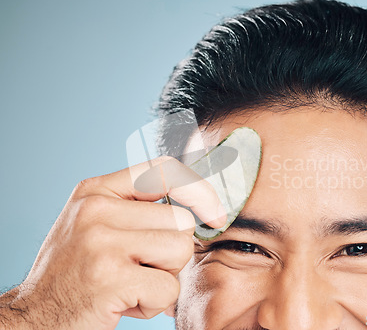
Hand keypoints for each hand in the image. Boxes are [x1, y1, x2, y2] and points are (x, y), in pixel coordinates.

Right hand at [0, 156, 225, 328]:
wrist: (33, 317)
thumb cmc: (77, 271)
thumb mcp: (97, 224)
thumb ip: (138, 208)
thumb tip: (201, 204)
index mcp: (96, 190)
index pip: (164, 169)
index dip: (199, 189)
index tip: (215, 213)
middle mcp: (96, 209)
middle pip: (181, 220)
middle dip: (172, 251)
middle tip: (140, 267)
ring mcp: (100, 242)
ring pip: (180, 250)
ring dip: (165, 276)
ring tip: (132, 283)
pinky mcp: (109, 278)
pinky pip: (168, 288)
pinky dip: (155, 303)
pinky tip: (125, 303)